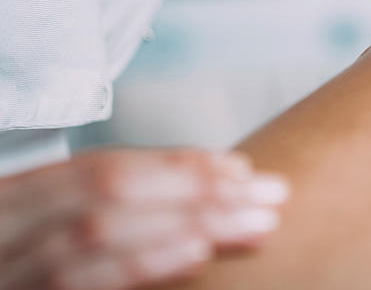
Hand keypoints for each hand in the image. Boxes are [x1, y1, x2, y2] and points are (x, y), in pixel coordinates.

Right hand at [0, 149, 288, 289]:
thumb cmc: (20, 252)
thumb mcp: (45, 221)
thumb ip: (105, 207)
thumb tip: (205, 195)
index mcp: (18, 195)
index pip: (104, 167)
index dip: (176, 165)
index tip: (241, 168)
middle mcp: (10, 222)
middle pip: (113, 193)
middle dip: (199, 189)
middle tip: (272, 194)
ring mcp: (12, 268)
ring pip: (101, 232)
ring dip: (187, 223)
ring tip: (253, 223)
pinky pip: (81, 283)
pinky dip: (143, 265)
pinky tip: (194, 255)